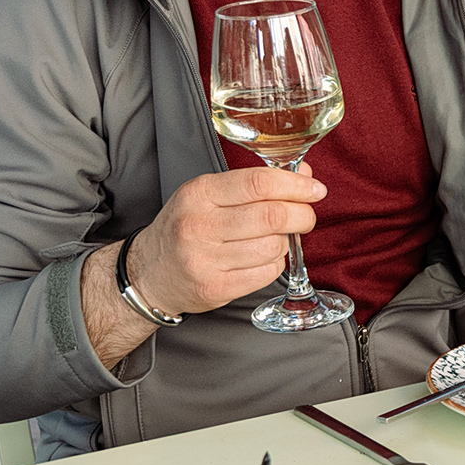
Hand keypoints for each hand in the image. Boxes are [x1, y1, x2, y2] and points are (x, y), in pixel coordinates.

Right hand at [125, 164, 325, 315]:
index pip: (259, 183)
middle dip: (301, 215)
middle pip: (272, 216)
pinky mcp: (215, 288)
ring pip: (273, 246)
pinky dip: (275, 264)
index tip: (315, 190)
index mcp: (199, 193)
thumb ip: (255, 184)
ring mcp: (205, 259)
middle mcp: (199, 224)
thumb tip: (304, 176)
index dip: (296, 186)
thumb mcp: (210, 195)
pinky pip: (266, 273)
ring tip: (276, 239)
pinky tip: (263, 258)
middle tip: (306, 217)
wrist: (148, 273)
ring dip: (285, 242)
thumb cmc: (186, 227)